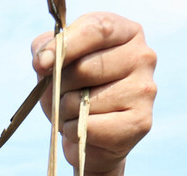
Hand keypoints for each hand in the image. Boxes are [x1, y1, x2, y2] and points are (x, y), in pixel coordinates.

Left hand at [32, 12, 155, 174]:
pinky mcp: (141, 122)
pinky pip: (91, 127)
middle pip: (87, 67)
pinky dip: (75, 131)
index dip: (66, 46)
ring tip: (74, 113)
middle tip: (61, 96)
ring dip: (66, 112)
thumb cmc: (73, 91)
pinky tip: (83, 130)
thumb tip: (43, 60)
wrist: (88, 135)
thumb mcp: (55, 62)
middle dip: (62, 86)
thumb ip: (45, 48)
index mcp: (126, 32)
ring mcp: (145, 89)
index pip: (97, 29)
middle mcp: (143, 56)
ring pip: (86, 101)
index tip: (41, 64)